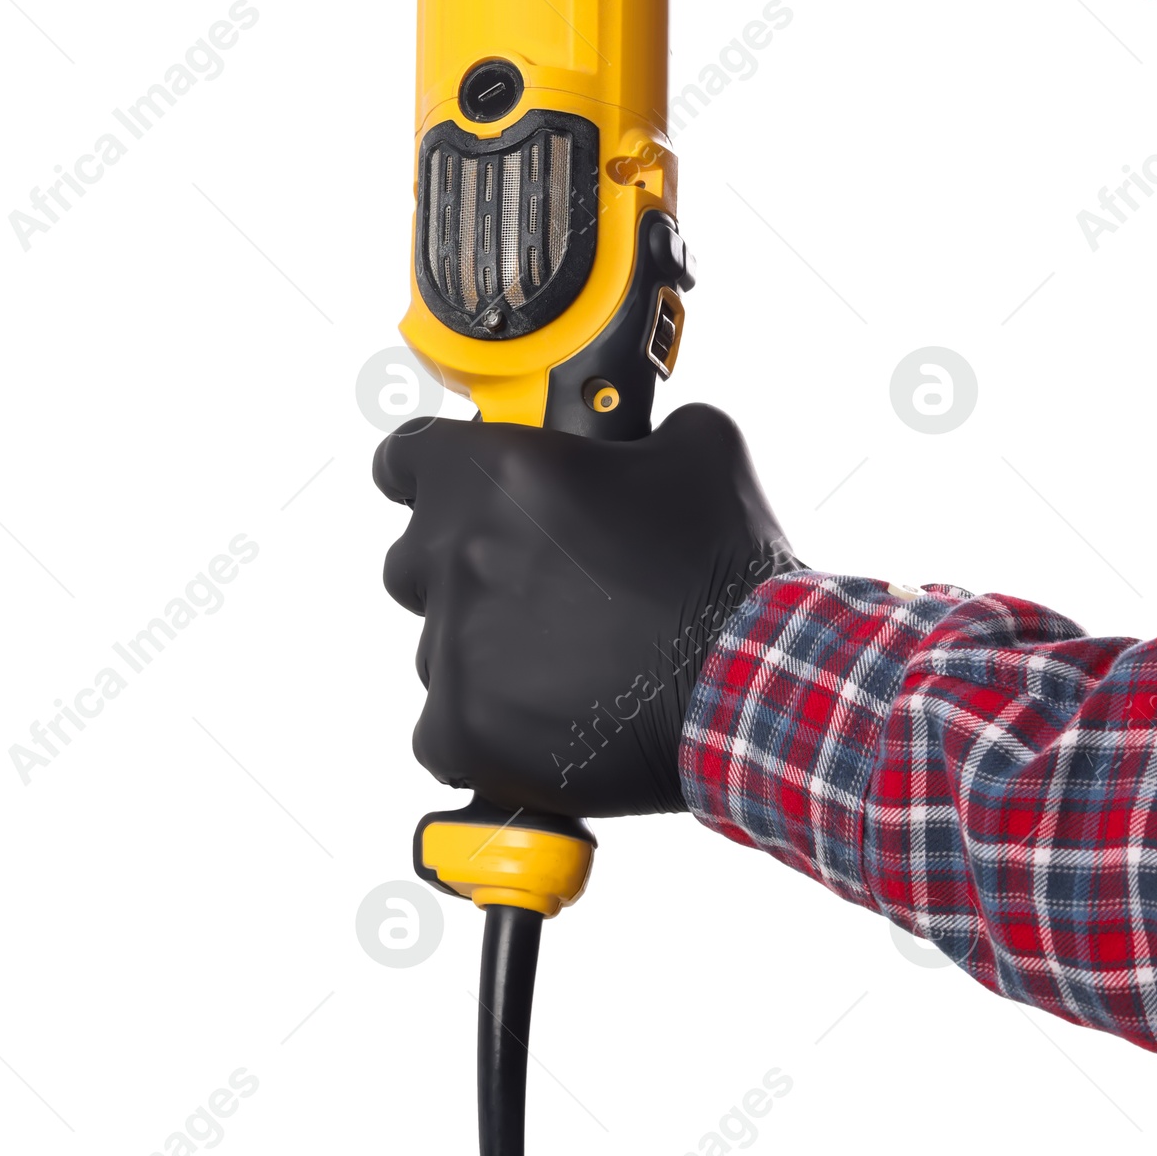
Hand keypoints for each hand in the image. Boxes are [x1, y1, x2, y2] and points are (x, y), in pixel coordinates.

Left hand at [373, 404, 800, 817]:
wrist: (753, 685)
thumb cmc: (724, 568)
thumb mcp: (697, 446)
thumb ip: (636, 425)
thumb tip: (629, 432)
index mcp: (497, 472)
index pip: (403, 458)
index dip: (432, 474)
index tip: (454, 492)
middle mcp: (459, 554)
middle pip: (413, 559)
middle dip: (463, 567)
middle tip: (537, 584)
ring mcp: (452, 645)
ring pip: (436, 644)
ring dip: (484, 647)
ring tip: (566, 657)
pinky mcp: (460, 729)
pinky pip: (441, 724)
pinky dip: (485, 725)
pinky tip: (549, 715)